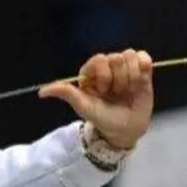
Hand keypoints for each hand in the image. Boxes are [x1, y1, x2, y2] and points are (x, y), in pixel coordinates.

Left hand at [38, 49, 154, 149]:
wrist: (124, 129)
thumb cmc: (102, 118)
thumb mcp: (83, 107)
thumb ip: (66, 94)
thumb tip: (41, 92)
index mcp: (91, 73)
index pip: (99, 59)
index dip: (104, 76)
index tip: (104, 91)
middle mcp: (108, 67)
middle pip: (116, 57)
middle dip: (118, 79)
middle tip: (116, 93)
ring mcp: (125, 68)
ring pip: (130, 56)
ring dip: (131, 77)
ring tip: (128, 91)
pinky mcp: (142, 71)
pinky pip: (144, 57)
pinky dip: (143, 69)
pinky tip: (140, 82)